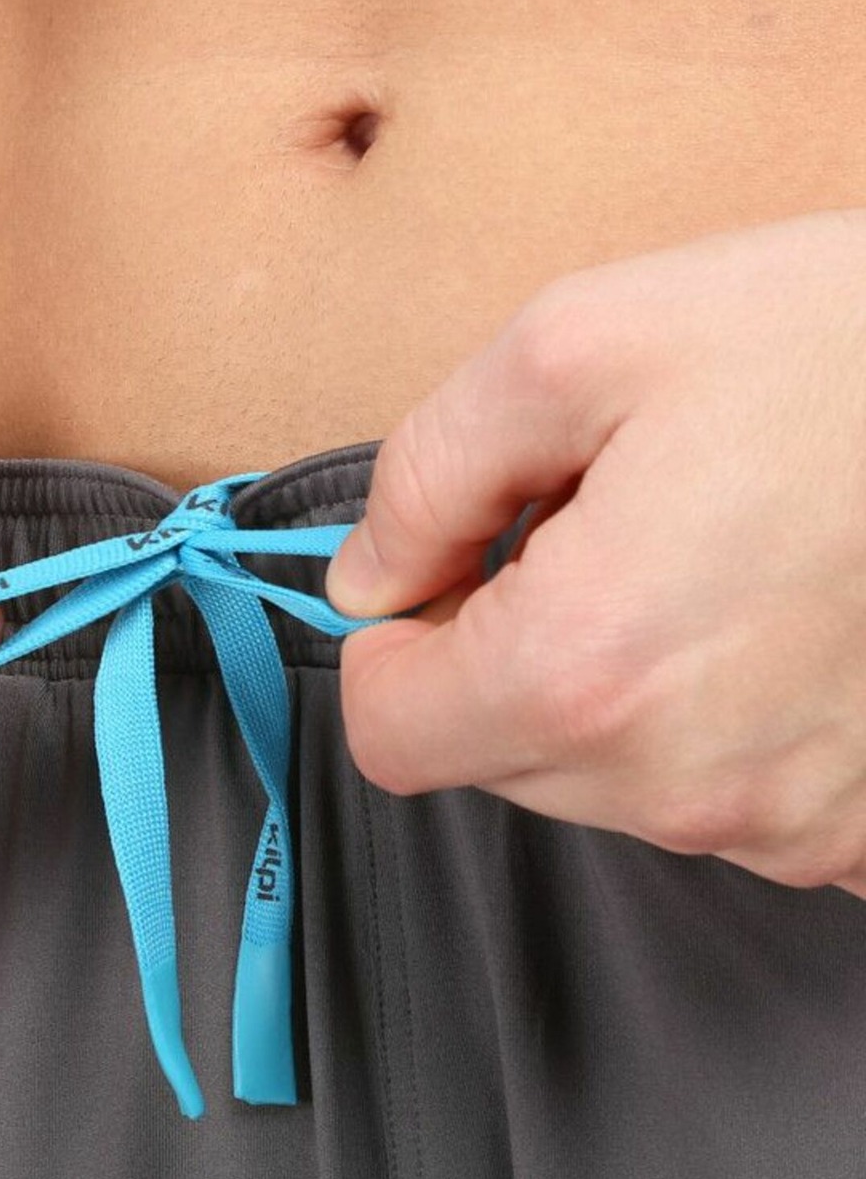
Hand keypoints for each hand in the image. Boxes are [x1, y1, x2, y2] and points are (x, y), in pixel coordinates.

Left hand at [327, 211, 865, 896]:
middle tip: (607, 531)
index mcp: (585, 668)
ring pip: (614, 786)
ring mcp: (791, 827)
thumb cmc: (840, 345)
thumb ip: (429, 471)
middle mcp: (684, 785)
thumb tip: (364, 575)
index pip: (391, 736)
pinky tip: (785, 629)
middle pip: (499, 762)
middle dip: (513, 654)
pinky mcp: (865, 835)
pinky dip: (726, 729)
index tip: (445, 577)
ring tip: (716, 561)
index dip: (394, 647)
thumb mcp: (584, 343)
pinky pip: (735, 805)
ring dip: (623, 689)